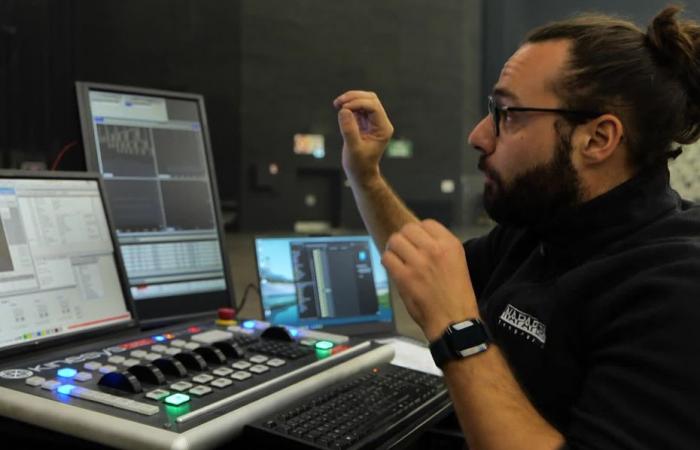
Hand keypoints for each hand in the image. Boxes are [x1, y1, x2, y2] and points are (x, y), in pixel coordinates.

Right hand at [333, 91, 393, 181]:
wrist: (360, 174)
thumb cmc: (359, 165)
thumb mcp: (353, 149)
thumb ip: (349, 130)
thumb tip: (344, 110)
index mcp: (383, 129)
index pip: (374, 107)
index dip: (358, 103)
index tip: (343, 108)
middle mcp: (380, 123)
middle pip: (371, 99)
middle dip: (354, 98)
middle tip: (338, 103)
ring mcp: (373, 122)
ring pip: (364, 100)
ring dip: (350, 100)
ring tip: (337, 104)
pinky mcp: (364, 123)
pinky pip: (358, 107)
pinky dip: (348, 106)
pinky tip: (339, 109)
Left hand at [382, 219, 478, 341]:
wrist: (454, 320)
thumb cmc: (457, 295)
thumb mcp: (457, 262)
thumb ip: (439, 248)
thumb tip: (417, 240)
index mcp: (450, 245)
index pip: (427, 223)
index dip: (419, 232)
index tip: (417, 242)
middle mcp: (434, 250)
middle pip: (408, 229)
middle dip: (404, 238)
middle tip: (404, 249)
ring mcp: (418, 263)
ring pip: (395, 240)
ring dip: (393, 248)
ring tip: (397, 257)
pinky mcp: (405, 277)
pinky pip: (387, 258)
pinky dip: (387, 261)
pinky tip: (394, 268)